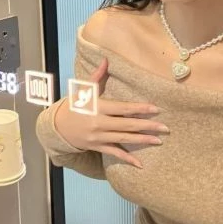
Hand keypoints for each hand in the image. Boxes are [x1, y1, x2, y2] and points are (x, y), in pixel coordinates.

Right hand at [54, 57, 168, 167]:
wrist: (57, 127)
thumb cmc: (74, 105)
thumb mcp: (84, 90)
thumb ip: (97, 76)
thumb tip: (106, 59)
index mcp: (98, 107)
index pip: (123, 108)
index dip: (140, 109)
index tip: (155, 109)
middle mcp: (99, 123)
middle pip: (127, 125)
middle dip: (147, 126)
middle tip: (165, 128)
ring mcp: (98, 137)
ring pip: (123, 139)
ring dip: (142, 140)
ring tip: (158, 141)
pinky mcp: (97, 147)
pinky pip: (114, 153)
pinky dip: (127, 159)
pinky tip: (140, 164)